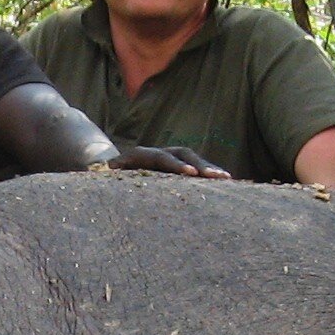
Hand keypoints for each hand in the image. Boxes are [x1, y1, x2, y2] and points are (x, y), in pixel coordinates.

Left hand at [102, 144, 227, 177]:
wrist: (118, 165)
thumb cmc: (112, 174)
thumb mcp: (110, 172)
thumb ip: (111, 170)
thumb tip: (107, 168)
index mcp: (145, 155)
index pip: (164, 158)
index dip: (177, 165)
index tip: (191, 174)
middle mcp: (163, 152)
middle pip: (185, 155)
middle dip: (201, 166)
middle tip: (216, 176)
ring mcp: (174, 157)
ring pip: (195, 160)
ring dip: (210, 169)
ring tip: (227, 178)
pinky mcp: (181, 164)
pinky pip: (198, 168)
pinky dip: (210, 173)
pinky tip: (227, 182)